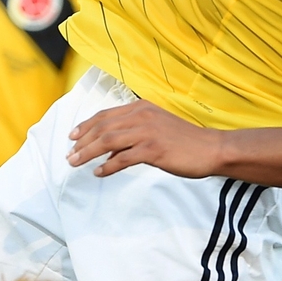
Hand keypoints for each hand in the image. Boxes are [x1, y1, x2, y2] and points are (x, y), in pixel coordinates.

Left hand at [67, 100, 220, 178]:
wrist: (211, 148)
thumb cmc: (186, 140)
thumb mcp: (158, 126)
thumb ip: (135, 130)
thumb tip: (110, 147)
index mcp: (142, 108)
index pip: (106, 115)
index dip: (86, 126)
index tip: (73, 136)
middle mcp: (142, 116)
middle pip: (103, 127)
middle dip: (82, 142)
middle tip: (70, 155)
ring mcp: (147, 132)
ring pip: (108, 141)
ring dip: (88, 153)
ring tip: (76, 163)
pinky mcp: (153, 150)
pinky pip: (122, 158)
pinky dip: (107, 166)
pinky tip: (100, 173)